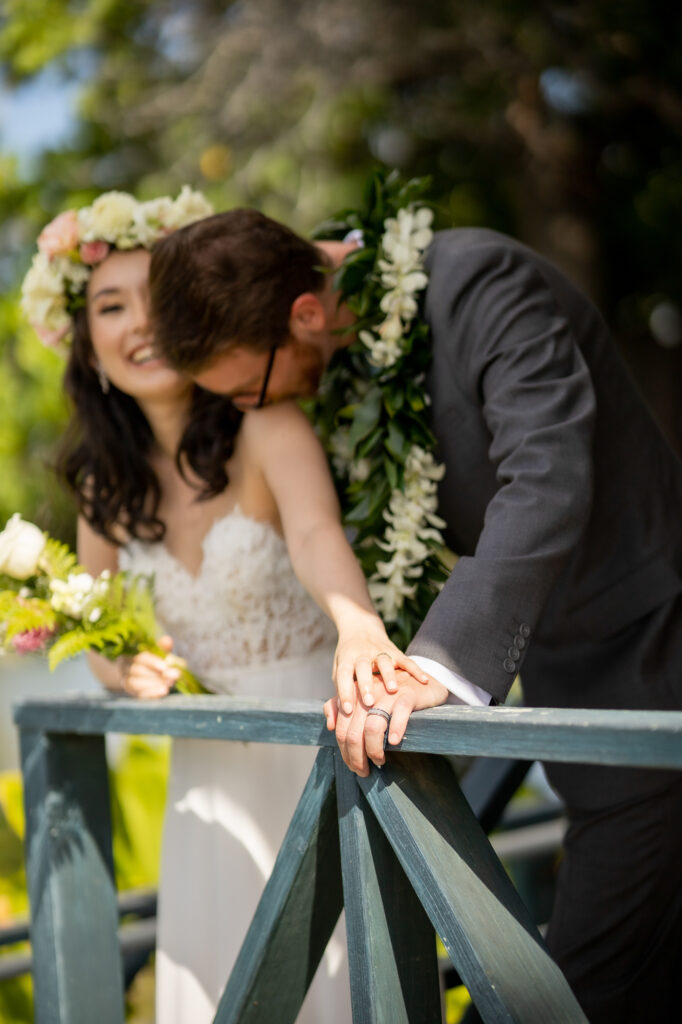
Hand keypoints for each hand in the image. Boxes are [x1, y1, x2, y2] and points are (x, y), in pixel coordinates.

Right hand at [120, 635, 180, 698]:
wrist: (143, 676)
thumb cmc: (152, 661)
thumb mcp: (157, 652)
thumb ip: (162, 647)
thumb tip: (168, 640)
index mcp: (131, 654)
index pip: (139, 657)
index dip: (152, 662)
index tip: (165, 666)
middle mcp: (126, 667)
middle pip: (137, 670)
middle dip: (156, 674)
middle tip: (173, 675)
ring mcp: (127, 682)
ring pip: (135, 684)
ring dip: (154, 684)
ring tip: (169, 684)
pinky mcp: (133, 693)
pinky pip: (139, 695)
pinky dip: (152, 694)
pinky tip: (163, 691)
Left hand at [324, 669, 448, 776]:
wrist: (422, 683)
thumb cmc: (391, 696)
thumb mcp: (366, 700)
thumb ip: (343, 708)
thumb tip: (329, 726)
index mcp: (354, 695)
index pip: (341, 729)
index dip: (345, 752)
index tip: (352, 766)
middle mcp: (368, 693)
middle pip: (354, 732)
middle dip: (356, 757)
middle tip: (364, 771)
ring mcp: (388, 694)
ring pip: (372, 727)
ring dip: (374, 750)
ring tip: (380, 760)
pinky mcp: (408, 695)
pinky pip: (399, 714)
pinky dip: (396, 730)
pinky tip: (395, 742)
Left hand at [332, 625, 428, 715]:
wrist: (360, 628)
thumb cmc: (348, 661)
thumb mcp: (338, 676)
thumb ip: (336, 700)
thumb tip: (331, 726)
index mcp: (346, 659)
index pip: (343, 675)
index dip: (344, 692)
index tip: (346, 710)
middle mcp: (362, 654)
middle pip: (363, 667)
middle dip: (366, 684)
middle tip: (369, 703)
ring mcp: (380, 651)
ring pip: (384, 661)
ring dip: (388, 675)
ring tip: (393, 690)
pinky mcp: (396, 652)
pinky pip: (407, 659)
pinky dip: (415, 669)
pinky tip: (424, 680)